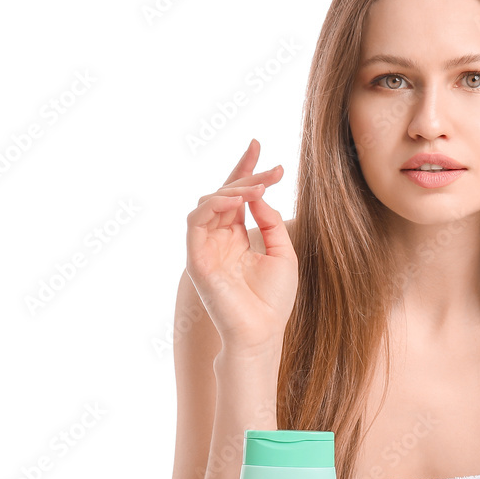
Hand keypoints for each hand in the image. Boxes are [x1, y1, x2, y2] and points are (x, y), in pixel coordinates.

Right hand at [185, 138, 297, 351]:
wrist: (262, 333)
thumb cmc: (273, 299)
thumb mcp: (283, 253)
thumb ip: (270, 223)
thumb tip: (259, 196)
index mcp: (237, 238)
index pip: (236, 196)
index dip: (245, 170)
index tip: (259, 146)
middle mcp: (218, 239)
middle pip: (224, 194)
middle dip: (247, 175)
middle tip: (272, 167)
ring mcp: (205, 248)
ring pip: (209, 203)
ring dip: (233, 189)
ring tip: (258, 186)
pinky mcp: (196, 258)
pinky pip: (197, 222)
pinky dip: (215, 205)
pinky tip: (238, 200)